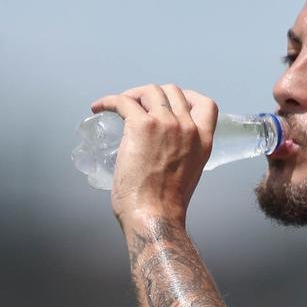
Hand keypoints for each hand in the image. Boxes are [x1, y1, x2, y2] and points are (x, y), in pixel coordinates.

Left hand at [91, 84, 218, 225]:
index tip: (173, 100)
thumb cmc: (166, 204)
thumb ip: (182, 153)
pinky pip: (123, 101)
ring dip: (133, 95)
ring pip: (149, 91)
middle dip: (154, 95)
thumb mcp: (188, 172)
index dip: (188, 96)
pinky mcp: (140, 126)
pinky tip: (100, 107)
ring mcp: (165, 124)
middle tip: (137, 105)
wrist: (155, 215)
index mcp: (203, 141)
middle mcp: (187, 128)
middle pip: (172, 91)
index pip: (206, 105)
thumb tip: (162, 148)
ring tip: (120, 106)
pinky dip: (109, 101)